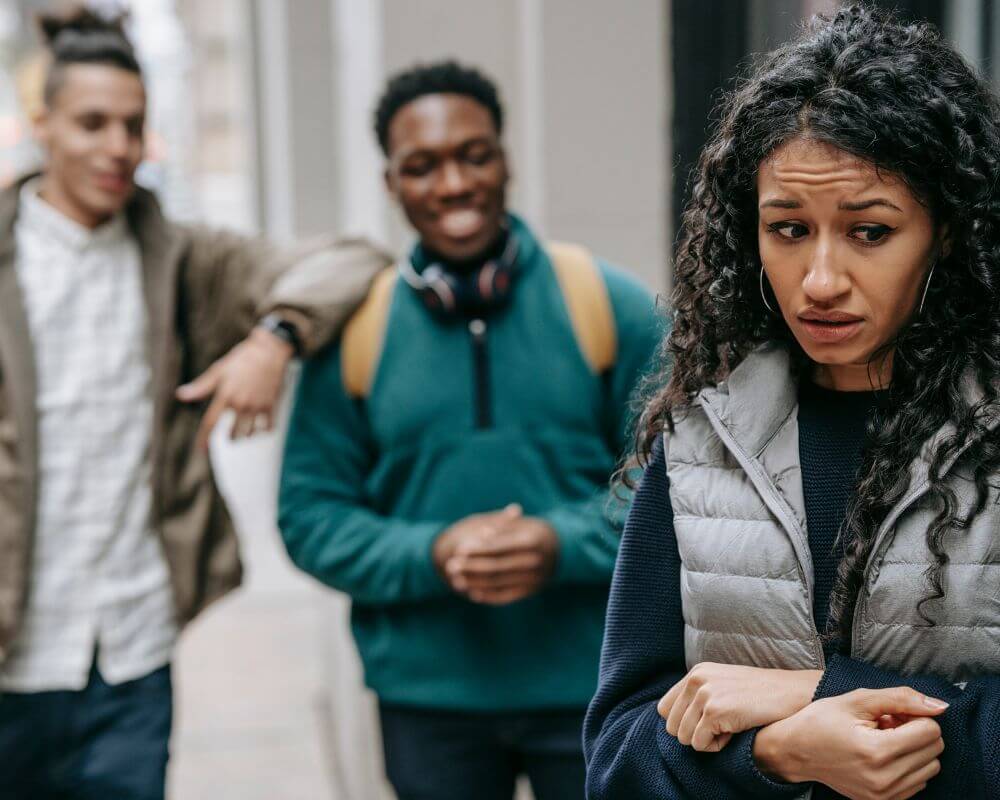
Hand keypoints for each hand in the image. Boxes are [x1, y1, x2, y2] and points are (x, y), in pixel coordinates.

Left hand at [176, 326, 293, 449]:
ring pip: (250, 434)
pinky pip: (268, 427)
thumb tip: (180, 395)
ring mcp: (257, 405)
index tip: (201, 450)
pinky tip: (262, 427)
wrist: (270, 351)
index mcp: (225, 395)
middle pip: (233, 434)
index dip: (204, 439)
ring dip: (246, 436)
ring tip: (245, 432)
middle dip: (230, 437)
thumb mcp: (219, 370)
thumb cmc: (242, 359)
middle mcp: (241, 403)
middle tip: (231, 435)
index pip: (211, 423)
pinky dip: (264, 430)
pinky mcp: (271, 405)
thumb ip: (201, 387)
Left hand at [436, 506, 558, 604]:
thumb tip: (480, 534)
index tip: (459, 549)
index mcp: (532, 540)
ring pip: (499, 583)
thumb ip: (501, 527)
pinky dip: (489, 595)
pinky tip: (473, 592)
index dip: (478, 549)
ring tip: (456, 579)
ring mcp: (535, 578)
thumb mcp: (521, 523)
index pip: (499, 547)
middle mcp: (535, 561)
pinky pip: (507, 596)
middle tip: (450, 565)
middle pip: (496, 566)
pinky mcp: (532, 591)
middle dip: (471, 567)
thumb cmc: (534, 531)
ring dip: (475, 582)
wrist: (561, 549)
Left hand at [657, 663, 821, 751]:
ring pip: (683, 737)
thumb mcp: (723, 685)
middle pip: (671, 726)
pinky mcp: (714, 711)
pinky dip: (716, 746)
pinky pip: (699, 744)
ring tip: (729, 728)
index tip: (707, 724)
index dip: (684, 723)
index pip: (665, 709)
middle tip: (721, 728)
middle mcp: (696, 679)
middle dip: (694, 734)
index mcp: (696, 673)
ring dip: (706, 741)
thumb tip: (674, 722)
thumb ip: (699, 695)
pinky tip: (734, 732)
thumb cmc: (760, 696)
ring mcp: (704, 694)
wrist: (792, 694)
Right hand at [754, 687, 947, 799]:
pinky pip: (919, 782)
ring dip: (914, 749)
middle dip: (916, 730)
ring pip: (931, 767)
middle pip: (934, 749)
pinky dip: (908, 765)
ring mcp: (885, 795)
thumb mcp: (858, 699)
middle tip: (888, 723)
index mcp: (877, 750)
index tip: (892, 712)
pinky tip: (884, 754)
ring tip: (885, 738)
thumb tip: (940, 706)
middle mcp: (885, 778)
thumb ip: (901, 698)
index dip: (914, 714)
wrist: (796, 751)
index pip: (930, 730)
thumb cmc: (823, 720)